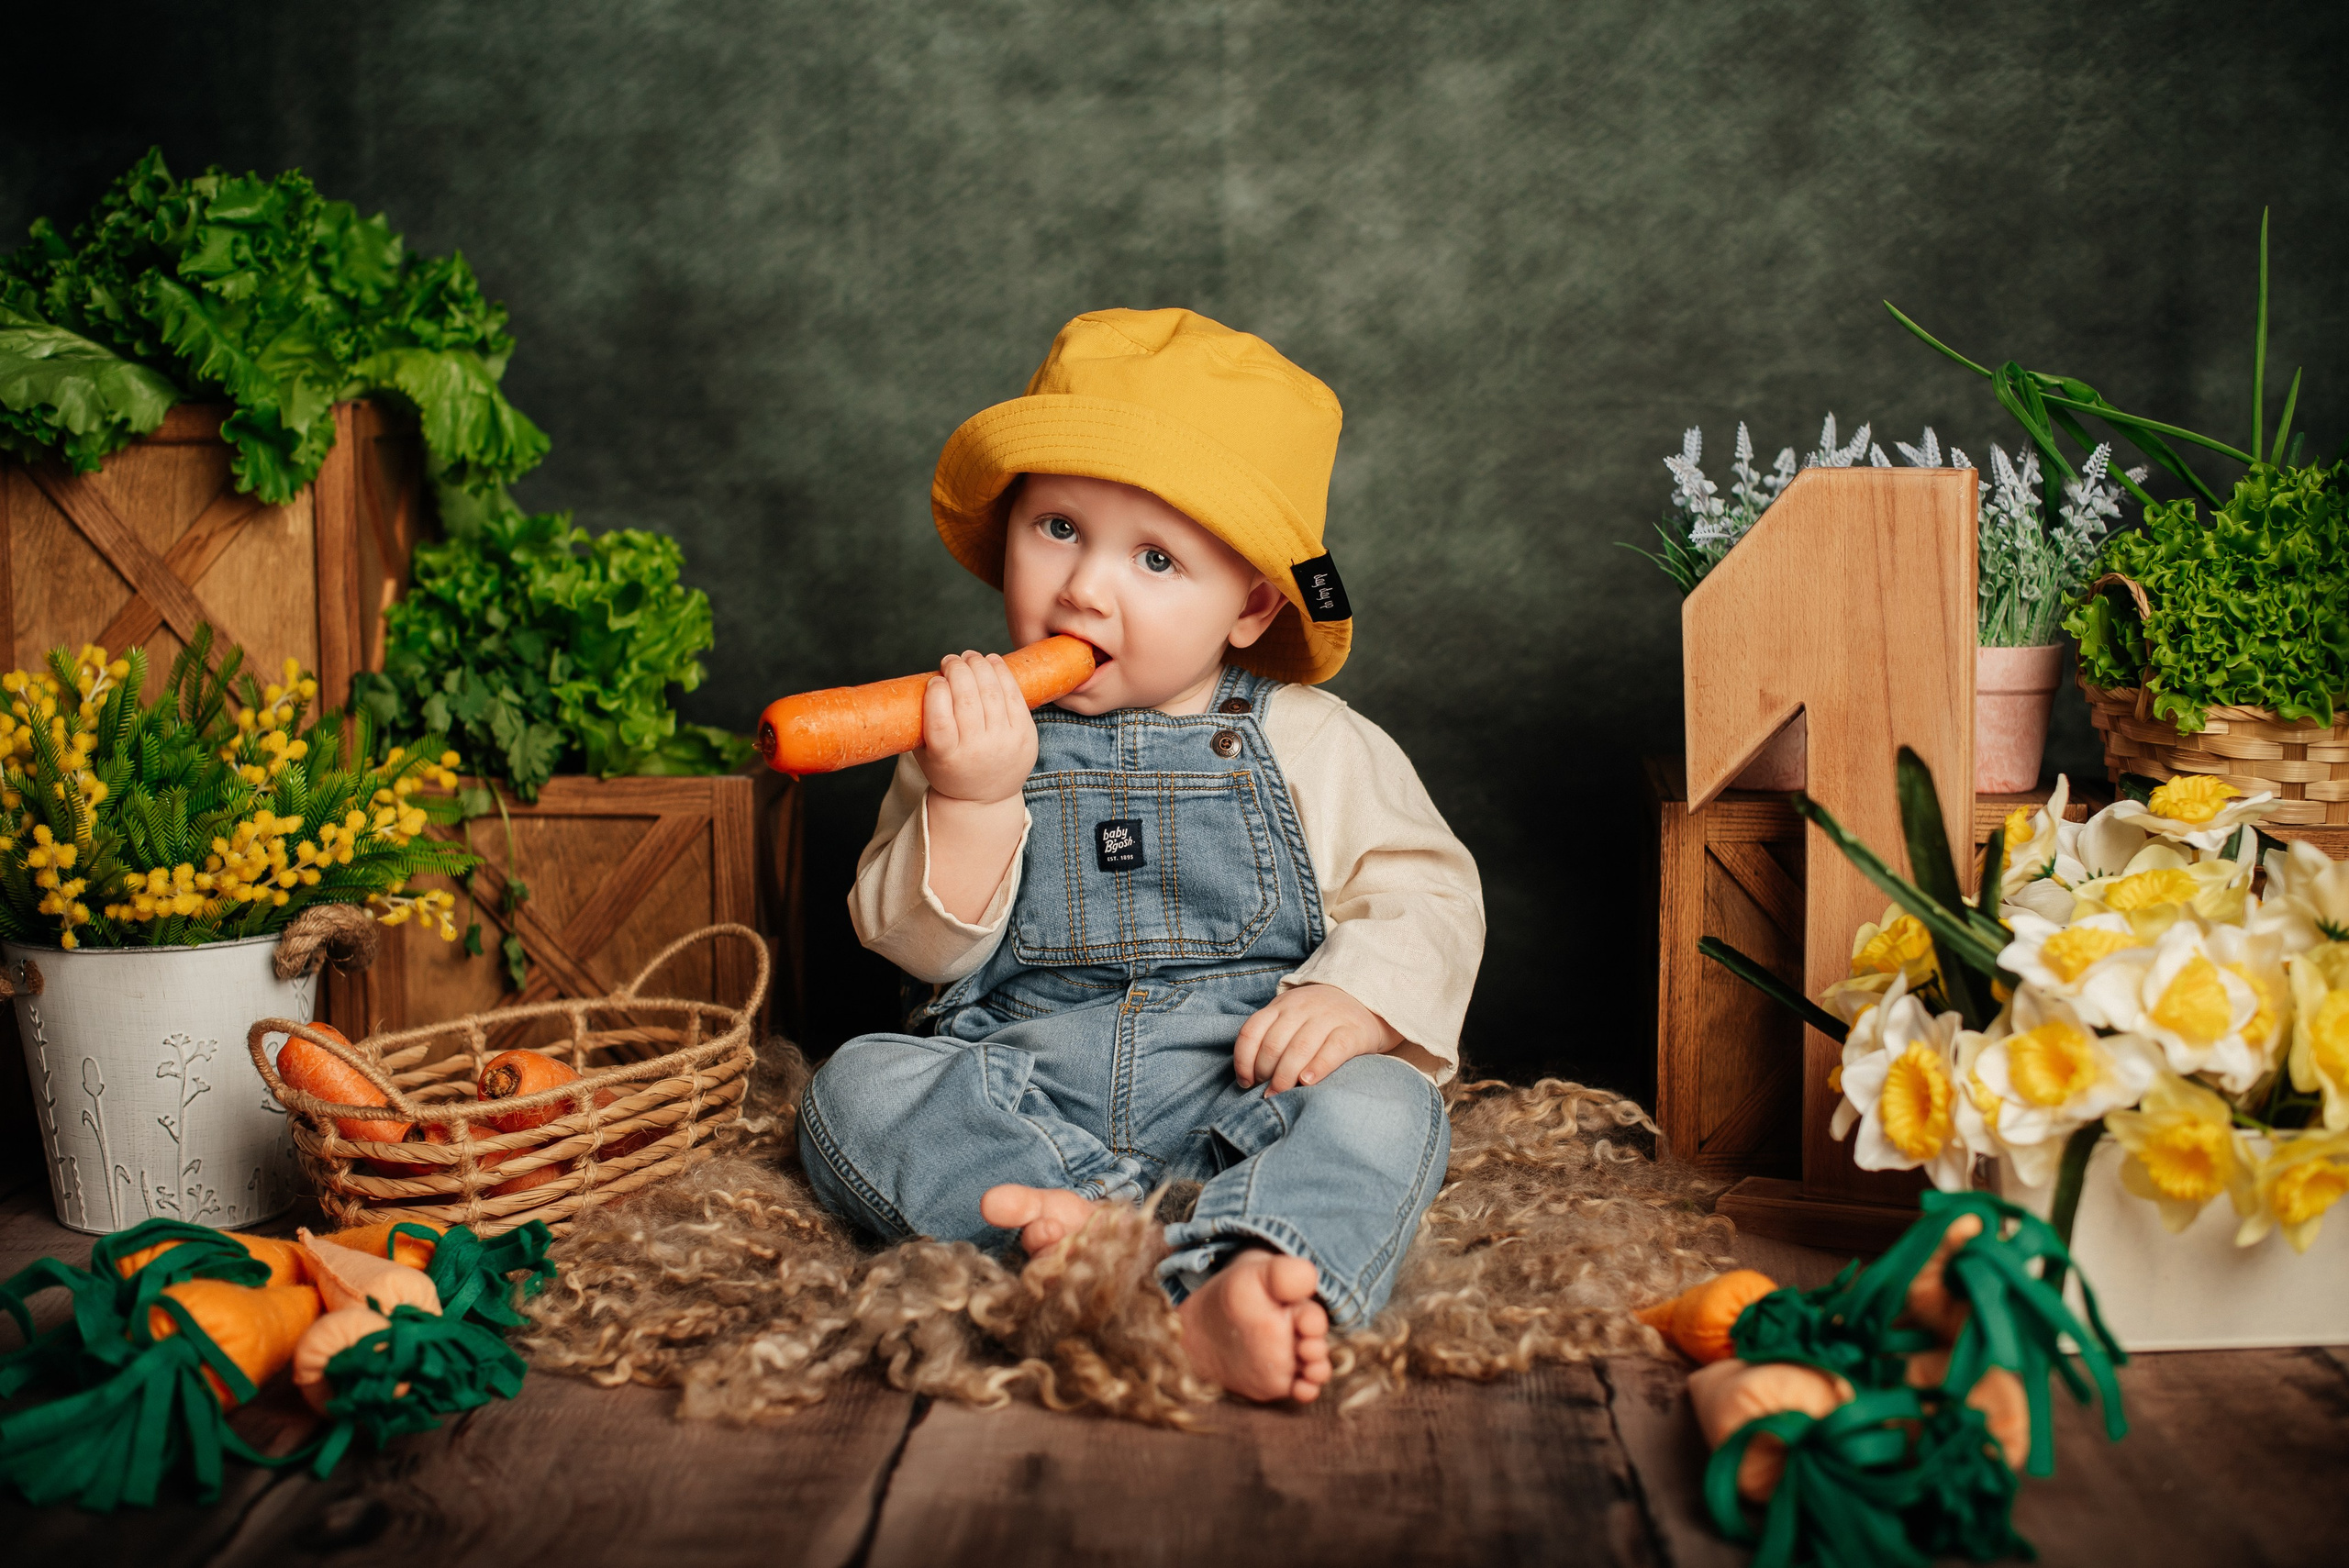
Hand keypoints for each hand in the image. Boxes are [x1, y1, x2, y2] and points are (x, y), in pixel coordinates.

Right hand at [915, 651, 1037, 805]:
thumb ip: (922, 723)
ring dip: (979, 666)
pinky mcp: (1026, 734)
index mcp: (948, 758)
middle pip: (968, 700)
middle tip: (951, 661)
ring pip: (992, 692)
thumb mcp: (926, 754)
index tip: (935, 680)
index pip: (940, 721)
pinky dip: (1001, 672)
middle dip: (958, 670)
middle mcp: (978, 751)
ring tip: (969, 657)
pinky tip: (991, 661)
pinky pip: (1014, 694)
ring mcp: (1005, 742)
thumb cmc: (949, 768)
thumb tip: (927, 680)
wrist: (985, 799)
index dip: (937, 693)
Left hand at [1233, 984, 1403, 1094]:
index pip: (1251, 1032)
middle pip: (1273, 1044)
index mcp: (1281, 1006)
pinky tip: (1307, 1082)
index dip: (1244, 1061)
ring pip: (1299, 1049)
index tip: (1246, 1082)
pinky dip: (1317, 1068)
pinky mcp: (1352, 1031)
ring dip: (1285, 1077)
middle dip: (1265, 1074)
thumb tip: (1250, 1078)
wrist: (1364, 1000)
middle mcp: (1302, 1008)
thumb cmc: (1318, 1019)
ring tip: (1280, 1094)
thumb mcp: (1290, 1017)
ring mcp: (1328, 1018)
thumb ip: (1271, 1037)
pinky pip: (1332, 1050)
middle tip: (1267, 1092)